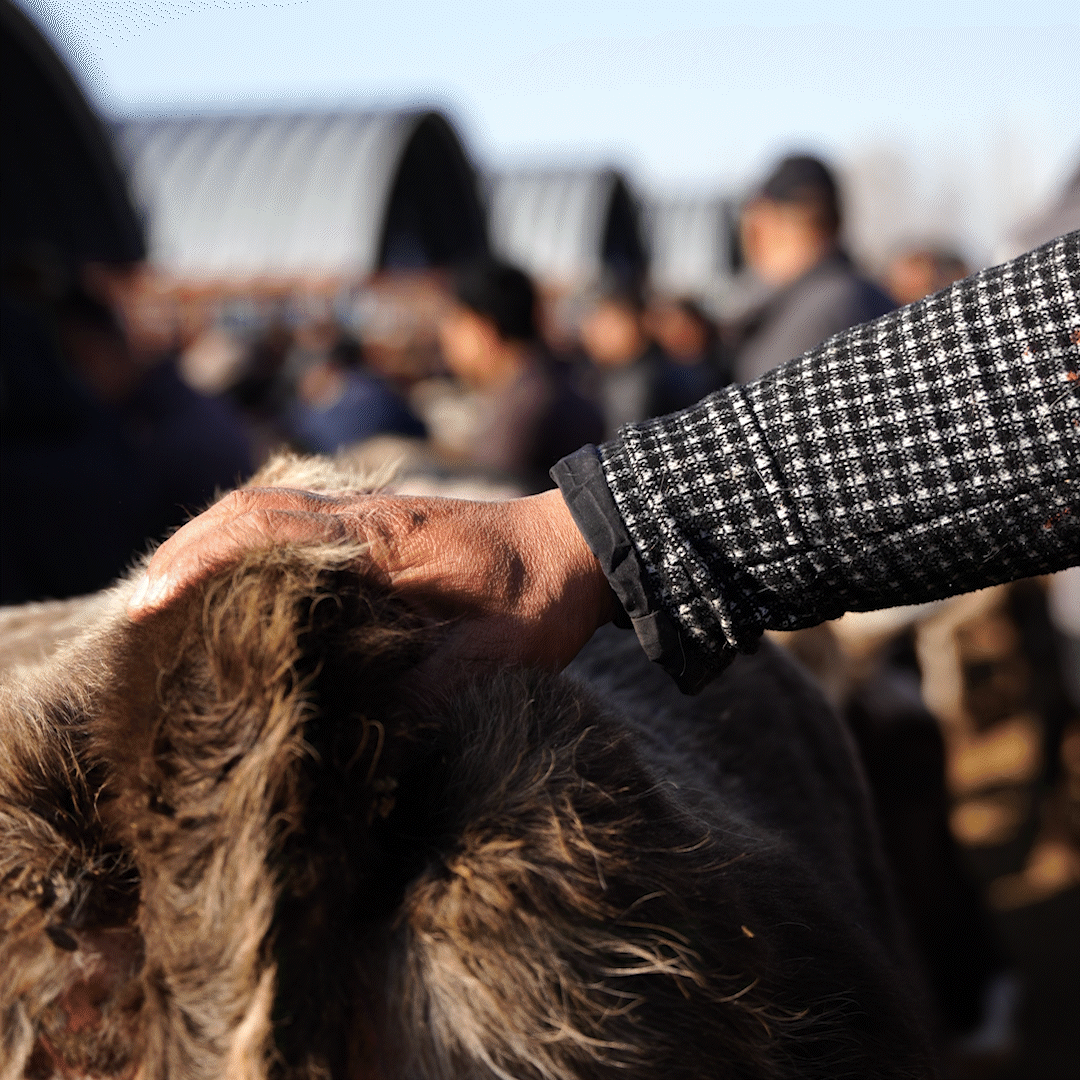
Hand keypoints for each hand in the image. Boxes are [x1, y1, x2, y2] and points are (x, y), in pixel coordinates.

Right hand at [127, 487, 613, 672]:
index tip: (147, 610)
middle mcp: (361, 515)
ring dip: (209, 543)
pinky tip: (235, 581)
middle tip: (136, 610)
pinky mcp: (376, 526)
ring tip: (163, 593)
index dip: (199, 567)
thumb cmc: (538, 598)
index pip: (267, 534)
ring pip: (265, 509)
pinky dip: (248, 542)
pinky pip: (294, 520)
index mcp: (379, 539)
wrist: (577, 544)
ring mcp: (367, 514)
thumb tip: (360, 742)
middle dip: (184, 553)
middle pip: (248, 511)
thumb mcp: (492, 658)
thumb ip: (428, 693)